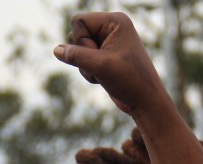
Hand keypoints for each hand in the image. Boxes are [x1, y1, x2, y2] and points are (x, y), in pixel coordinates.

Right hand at [53, 12, 168, 116]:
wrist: (146, 102)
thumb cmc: (130, 81)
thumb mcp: (100, 66)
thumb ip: (76, 55)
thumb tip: (56, 50)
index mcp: (115, 21)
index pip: (78, 20)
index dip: (81, 40)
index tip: (99, 55)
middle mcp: (111, 28)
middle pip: (75, 34)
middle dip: (83, 54)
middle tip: (102, 66)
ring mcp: (107, 43)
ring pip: (76, 48)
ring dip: (84, 65)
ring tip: (103, 74)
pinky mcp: (104, 57)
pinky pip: (82, 59)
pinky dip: (87, 71)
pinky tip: (102, 79)